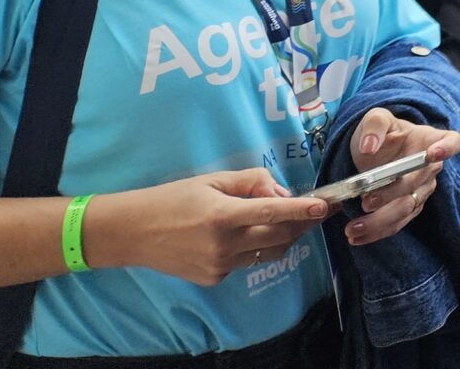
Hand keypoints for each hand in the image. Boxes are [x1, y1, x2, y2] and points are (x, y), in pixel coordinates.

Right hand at [82, 168, 330, 285]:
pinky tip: (244, 237)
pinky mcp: (213, 279)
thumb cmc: (173, 198)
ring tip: (288, 222)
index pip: (273, 213)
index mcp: (223, 215)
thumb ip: (251, 183)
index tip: (324, 206)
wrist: (134, 232)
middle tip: (315, 211)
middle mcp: (224, 245)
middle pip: (279, 237)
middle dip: (302, 224)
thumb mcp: (212, 180)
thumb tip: (282, 194)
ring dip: (284, 238)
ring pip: (268, 253)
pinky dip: (254, 249)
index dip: (302, 211)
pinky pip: (247, 263)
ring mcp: (219, 266)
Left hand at [335, 108, 459, 247]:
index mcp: (430, 140)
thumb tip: (368, 146)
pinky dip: (376, 232)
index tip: (433, 153)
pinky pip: (396, 224)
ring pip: (406, 208)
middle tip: (366, 201)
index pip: (452, 142)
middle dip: (393, 194)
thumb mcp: (374, 119)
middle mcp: (430, 168)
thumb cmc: (379, 133)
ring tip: (351, 228)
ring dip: (380, 221)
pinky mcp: (408, 210)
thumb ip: (373, 125)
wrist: (371, 153)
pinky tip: (355, 237)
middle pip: (419, 183)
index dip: (447, 148)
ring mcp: (421, 190)